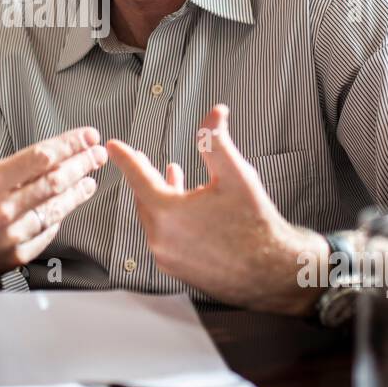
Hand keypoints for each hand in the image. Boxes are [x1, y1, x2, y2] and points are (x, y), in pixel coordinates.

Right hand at [0, 101, 106, 291]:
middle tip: (98, 154)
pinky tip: (66, 209)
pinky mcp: (14, 257)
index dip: (69, 144)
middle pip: (55, 181)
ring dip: (77, 192)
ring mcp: (11, 236)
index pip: (40, 157)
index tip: (88, 135)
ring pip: (55, 208)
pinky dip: (58, 219)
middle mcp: (3, 210)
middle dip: (82, 164)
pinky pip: (45, 234)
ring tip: (90, 180)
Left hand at [106, 104, 326, 313]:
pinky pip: (165, 238)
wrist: (273, 273)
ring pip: (155, 220)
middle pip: (144, 200)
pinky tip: (190, 210)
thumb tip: (214, 113)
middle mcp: (161, 239)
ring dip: (161, 197)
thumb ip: (217, 142)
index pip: (137, 177)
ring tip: (174, 178)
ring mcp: (168, 257)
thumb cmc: (256, 227)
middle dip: (144, 176)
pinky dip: (171, 220)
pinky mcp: (178, 270)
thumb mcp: (236, 176)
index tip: (114, 146)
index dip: (125, 157)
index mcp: (167, 213)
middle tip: (143, 160)